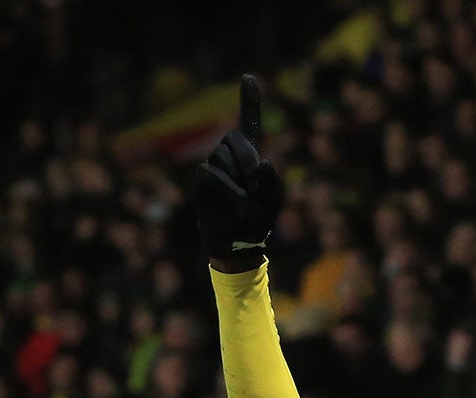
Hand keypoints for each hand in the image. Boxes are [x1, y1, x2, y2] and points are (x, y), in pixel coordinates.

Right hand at [195, 74, 283, 270]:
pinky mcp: (202, 181)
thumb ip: (273, 182)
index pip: (249, 123)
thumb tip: (264, 161)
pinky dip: (227, 189)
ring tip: (242, 203)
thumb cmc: (257, 221)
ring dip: (237, 181)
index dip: (249, 101)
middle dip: (245, 157)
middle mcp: (229, 157)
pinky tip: (233, 205)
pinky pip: (211, 174)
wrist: (237, 243)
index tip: (248, 76)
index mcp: (250, 157)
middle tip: (252, 181)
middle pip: (232, 139)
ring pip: (221, 157)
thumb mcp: (273, 202)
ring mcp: (213, 166)